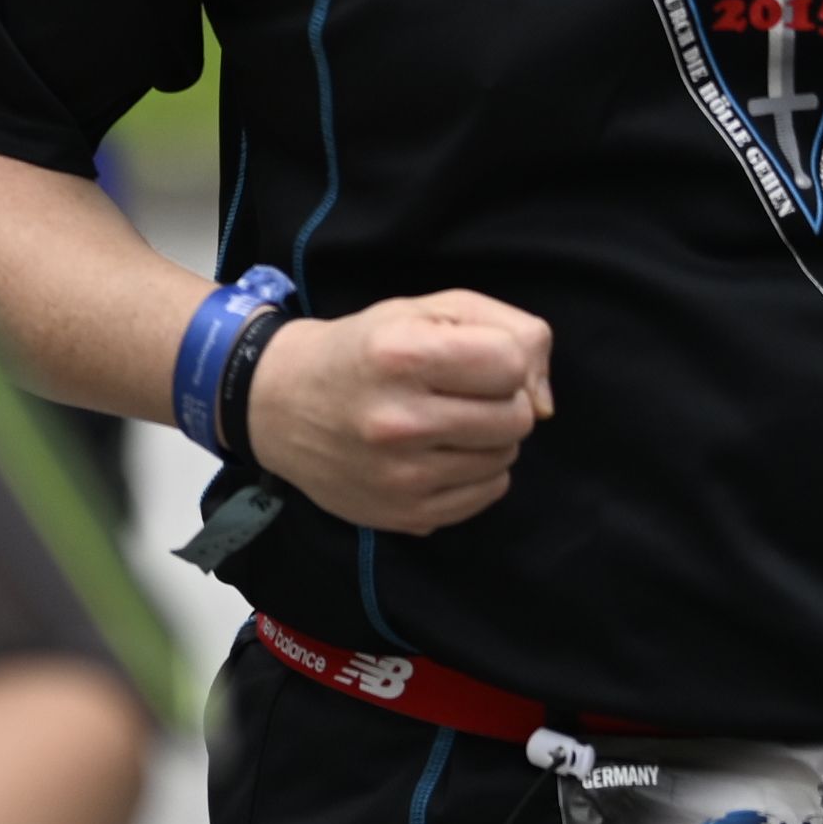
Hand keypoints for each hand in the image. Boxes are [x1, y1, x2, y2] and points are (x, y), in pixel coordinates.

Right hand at [241, 289, 552, 533]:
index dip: (502, 357)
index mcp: (401, 355)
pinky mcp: (403, 514)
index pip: (511, 362)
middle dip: (500, 401)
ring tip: (444, 425)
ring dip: (488, 439)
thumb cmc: (362, 349)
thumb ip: (506, 329)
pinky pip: (486, 495)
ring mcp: (400, 475)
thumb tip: (545, 402)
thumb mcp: (426, 310)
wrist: (277, 404)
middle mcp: (398, 420)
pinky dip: (475, 474)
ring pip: (505, 459)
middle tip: (458, 395)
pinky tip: (438, 456)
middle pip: (516, 417)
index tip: (470, 359)